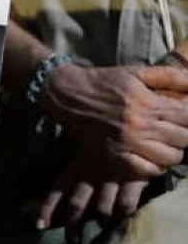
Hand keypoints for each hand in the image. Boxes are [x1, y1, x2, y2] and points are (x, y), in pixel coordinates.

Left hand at [36, 148, 148, 243]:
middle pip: (77, 202)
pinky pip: (126, 202)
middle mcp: (93, 172)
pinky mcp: (135, 178)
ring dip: (100, 219)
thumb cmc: (110, 141)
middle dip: (73, 224)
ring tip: (102, 226)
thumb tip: (59, 179)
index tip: (39, 225)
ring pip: (101, 207)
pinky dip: (123, 213)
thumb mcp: (90, 150)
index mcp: (79, 164)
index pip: (58, 188)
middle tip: (71, 242)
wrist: (139, 127)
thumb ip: (79, 167)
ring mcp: (114, 176)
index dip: (48, 207)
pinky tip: (123, 217)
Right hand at [42, 64, 187, 176]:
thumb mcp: (136, 72)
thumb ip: (170, 76)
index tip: (185, 117)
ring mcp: (126, 143)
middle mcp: (139, 125)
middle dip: (186, 134)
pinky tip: (153, 157)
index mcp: (147, 103)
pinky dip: (155, 166)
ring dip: (174, 151)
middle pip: (183, 138)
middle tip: (178, 130)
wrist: (68, 95)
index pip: (187, 116)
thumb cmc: (104, 81)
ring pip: (170, 157)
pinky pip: (146, 170)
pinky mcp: (114, 156)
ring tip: (166, 144)